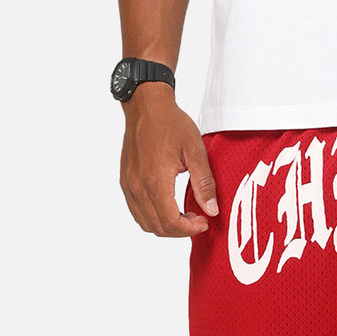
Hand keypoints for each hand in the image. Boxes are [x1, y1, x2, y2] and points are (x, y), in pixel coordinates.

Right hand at [119, 84, 217, 236]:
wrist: (146, 104)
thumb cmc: (171, 123)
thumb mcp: (196, 151)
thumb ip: (204, 183)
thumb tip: (211, 210)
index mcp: (156, 180)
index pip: (171, 222)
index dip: (190, 229)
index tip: (204, 221)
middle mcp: (138, 186)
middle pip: (158, 227)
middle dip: (181, 230)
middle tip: (198, 218)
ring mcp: (129, 185)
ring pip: (145, 223)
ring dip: (166, 226)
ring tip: (184, 215)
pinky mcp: (125, 181)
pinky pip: (137, 211)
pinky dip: (153, 217)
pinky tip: (169, 207)